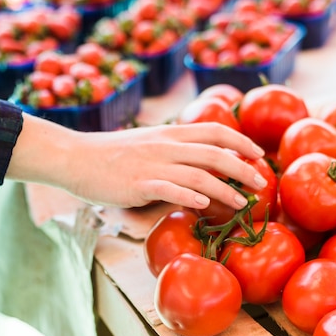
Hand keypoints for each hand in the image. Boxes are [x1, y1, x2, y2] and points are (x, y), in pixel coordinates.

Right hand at [7, 113, 267, 208]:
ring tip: (243, 202)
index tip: (256, 153)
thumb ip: (170, 157)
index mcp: (169, 135)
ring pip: (199, 173)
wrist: (74, 157)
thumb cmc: (109, 156)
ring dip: (226, 188)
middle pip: (215, 152)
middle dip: (243, 167)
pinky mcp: (139, 184)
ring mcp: (153, 164)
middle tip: (261, 182)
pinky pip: (170, 189)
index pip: (214, 131)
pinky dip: (191, 195)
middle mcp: (166, 146)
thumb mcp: (145, 147)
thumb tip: (193, 177)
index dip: (240, 140)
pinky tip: (205, 204)